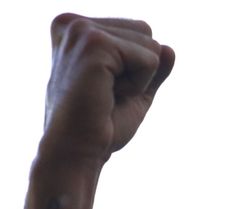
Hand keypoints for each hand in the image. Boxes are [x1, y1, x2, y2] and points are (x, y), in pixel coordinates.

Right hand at [40, 14, 175, 164]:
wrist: (76, 152)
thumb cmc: (100, 126)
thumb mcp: (133, 91)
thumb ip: (151, 68)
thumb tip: (169, 49)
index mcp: (75, 28)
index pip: (138, 30)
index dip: (135, 68)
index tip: (104, 89)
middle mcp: (73, 22)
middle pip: (145, 31)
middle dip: (139, 70)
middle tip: (107, 94)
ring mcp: (81, 30)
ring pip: (151, 45)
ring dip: (139, 79)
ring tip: (105, 95)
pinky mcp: (94, 44)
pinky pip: (150, 59)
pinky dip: (138, 85)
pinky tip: (108, 96)